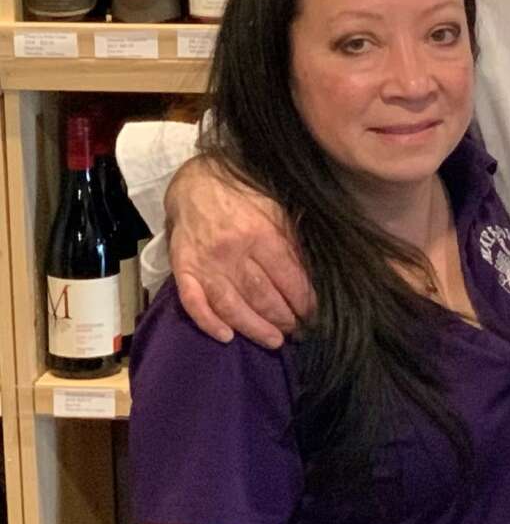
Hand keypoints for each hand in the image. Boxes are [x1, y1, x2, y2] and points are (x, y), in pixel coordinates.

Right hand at [165, 157, 311, 346]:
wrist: (197, 181)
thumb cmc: (245, 195)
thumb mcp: (277, 210)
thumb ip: (292, 242)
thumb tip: (309, 277)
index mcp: (261, 234)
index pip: (288, 278)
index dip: (303, 301)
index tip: (313, 315)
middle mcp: (233, 252)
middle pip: (262, 296)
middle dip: (283, 318)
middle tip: (297, 332)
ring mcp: (205, 263)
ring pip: (232, 305)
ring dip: (254, 328)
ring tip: (273, 341)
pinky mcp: (183, 269)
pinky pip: (194, 302)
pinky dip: (208, 323)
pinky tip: (226, 337)